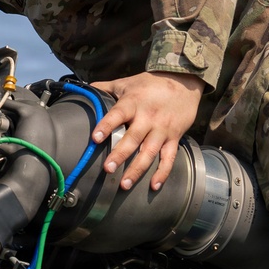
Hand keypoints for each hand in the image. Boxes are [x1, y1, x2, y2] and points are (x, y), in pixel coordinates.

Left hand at [89, 72, 204, 191]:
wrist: (184, 81)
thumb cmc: (150, 83)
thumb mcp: (126, 82)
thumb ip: (105, 88)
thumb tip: (84, 90)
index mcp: (133, 103)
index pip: (117, 114)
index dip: (106, 126)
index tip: (95, 139)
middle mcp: (148, 117)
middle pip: (133, 138)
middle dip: (120, 155)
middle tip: (108, 169)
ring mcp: (162, 129)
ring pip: (149, 152)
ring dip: (137, 169)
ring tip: (124, 184)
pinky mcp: (174, 137)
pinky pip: (169, 158)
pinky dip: (163, 172)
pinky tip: (154, 186)